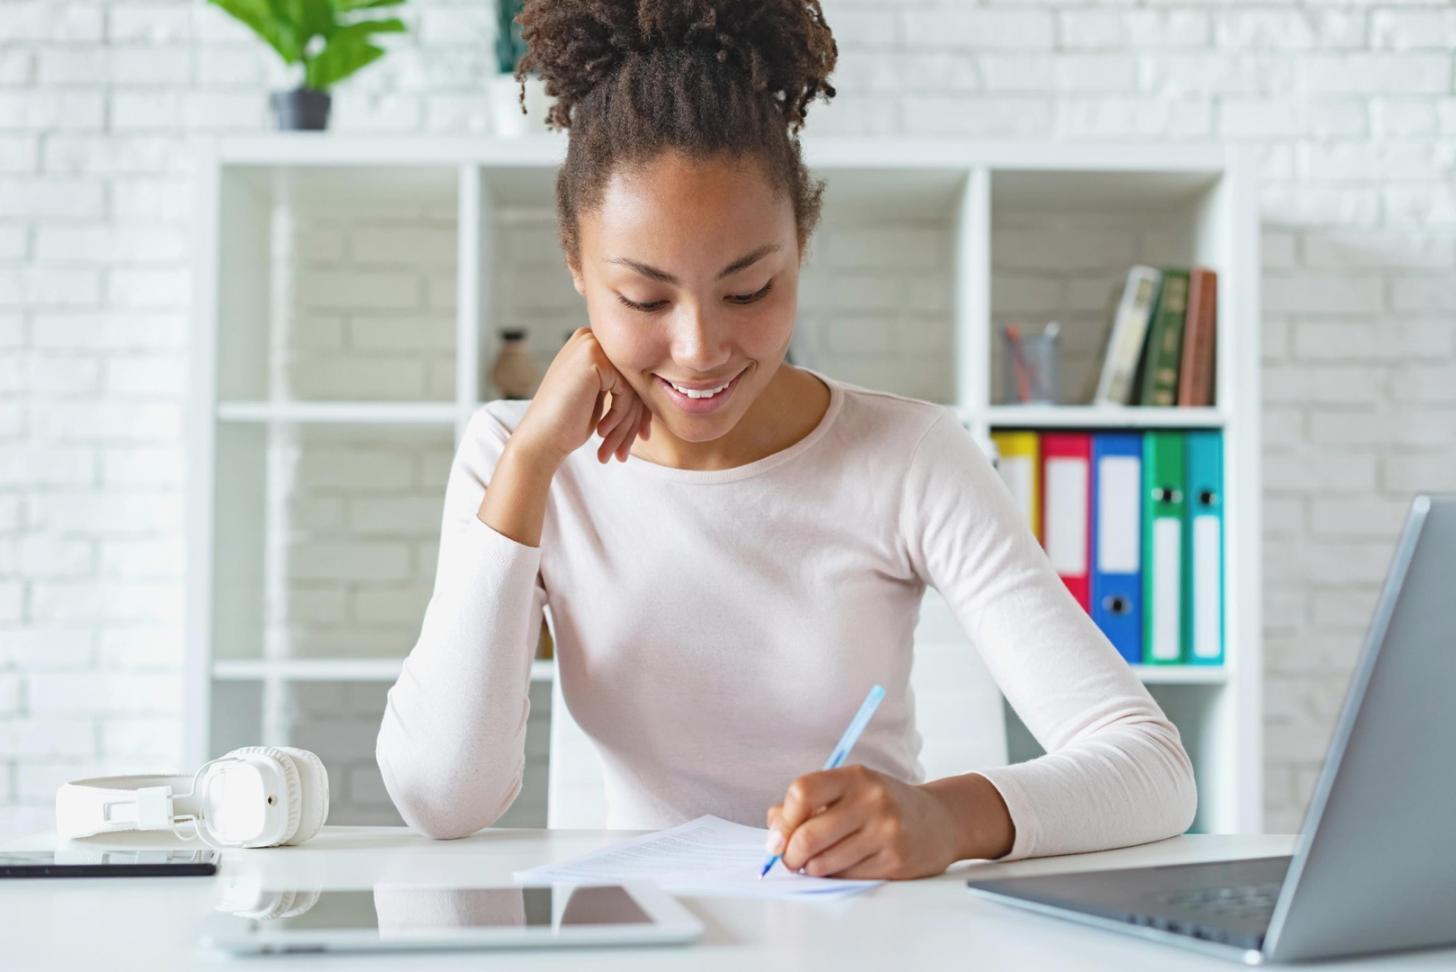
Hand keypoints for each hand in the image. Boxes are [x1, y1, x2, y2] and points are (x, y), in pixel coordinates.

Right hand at [511, 327, 651, 466]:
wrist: (540, 438)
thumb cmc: (567, 423)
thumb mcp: (598, 398)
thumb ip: (622, 385)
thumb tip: (658, 388)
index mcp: (590, 345)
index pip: (630, 377)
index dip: (638, 410)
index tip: (639, 437)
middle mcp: (590, 337)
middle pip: (634, 381)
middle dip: (634, 421)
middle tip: (626, 451)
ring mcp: (591, 344)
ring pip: (633, 388)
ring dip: (627, 425)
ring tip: (615, 450)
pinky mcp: (593, 357)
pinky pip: (627, 391)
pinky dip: (619, 417)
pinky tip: (602, 433)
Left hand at [764, 765, 963, 879]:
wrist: (940, 821)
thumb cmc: (883, 805)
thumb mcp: (850, 791)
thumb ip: (808, 804)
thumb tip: (772, 828)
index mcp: (855, 777)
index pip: (802, 792)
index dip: (783, 819)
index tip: (778, 836)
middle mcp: (872, 800)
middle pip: (809, 835)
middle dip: (790, 854)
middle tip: (790, 860)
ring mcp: (886, 831)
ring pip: (824, 862)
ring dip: (812, 868)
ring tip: (817, 862)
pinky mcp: (896, 861)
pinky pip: (847, 877)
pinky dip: (836, 876)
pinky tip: (844, 866)